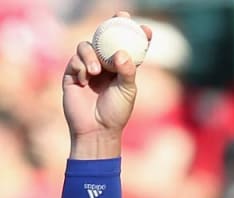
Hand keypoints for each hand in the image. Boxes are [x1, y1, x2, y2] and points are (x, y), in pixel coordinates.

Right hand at [62, 11, 151, 158]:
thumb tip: (121, 52)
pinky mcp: (73, 74)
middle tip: (120, 17)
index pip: (128, 47)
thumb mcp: (127, 90)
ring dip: (92, 55)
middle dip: (112, 25)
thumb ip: (127, 71)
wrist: (96, 129)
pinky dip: (81, 66)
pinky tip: (85, 80)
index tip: (145, 28)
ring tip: (97, 72)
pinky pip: (75, 59)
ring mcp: (88, 68)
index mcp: (121, 68)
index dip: (135, 36)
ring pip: (87, 46)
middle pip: (106, 39)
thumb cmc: (116, 112)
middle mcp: (105, 65)